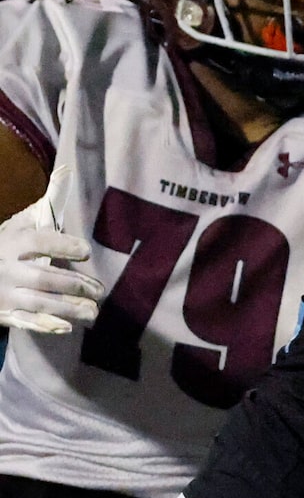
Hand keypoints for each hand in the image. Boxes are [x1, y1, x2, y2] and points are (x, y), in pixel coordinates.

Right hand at [0, 204, 106, 334]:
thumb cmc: (4, 246)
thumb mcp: (19, 225)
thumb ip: (48, 205)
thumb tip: (67, 170)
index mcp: (11, 243)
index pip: (38, 242)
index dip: (62, 246)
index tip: (85, 252)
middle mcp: (6, 267)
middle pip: (43, 277)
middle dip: (74, 285)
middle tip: (100, 291)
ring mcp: (4, 292)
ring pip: (38, 301)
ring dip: (68, 307)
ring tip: (94, 311)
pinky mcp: (4, 312)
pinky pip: (24, 320)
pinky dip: (44, 324)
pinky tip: (66, 327)